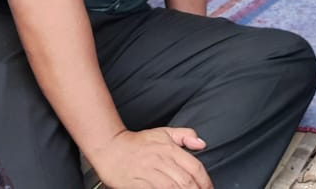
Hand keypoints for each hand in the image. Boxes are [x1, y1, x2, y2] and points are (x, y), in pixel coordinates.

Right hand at [87, 128, 211, 188]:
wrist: (110, 147)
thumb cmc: (138, 143)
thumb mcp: (164, 132)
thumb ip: (185, 135)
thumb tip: (201, 143)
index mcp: (170, 149)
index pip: (195, 167)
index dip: (205, 181)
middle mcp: (161, 160)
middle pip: (186, 181)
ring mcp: (148, 172)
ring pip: (172, 188)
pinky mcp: (136, 183)